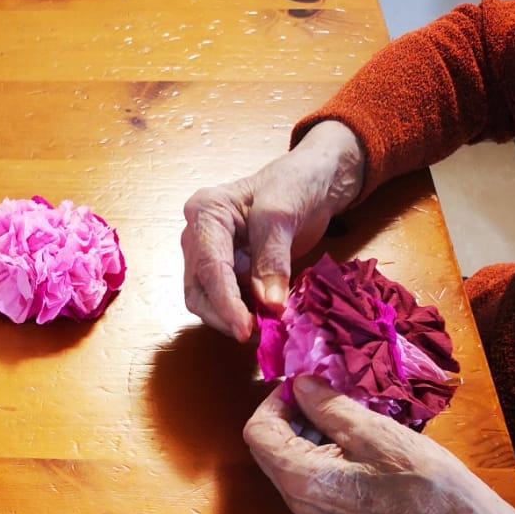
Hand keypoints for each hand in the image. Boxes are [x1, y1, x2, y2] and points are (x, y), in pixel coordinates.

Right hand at [181, 120, 365, 340]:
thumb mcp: (284, 215)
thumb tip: (269, 305)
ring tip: (267, 329)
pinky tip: (267, 321)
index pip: (208, 266)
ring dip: (234, 319)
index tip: (245, 329)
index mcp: (205, 213)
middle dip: (226, 316)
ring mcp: (211, 255)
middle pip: (199, 290)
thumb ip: (273, 260)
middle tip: (259, 334)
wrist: (315, 178)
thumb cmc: (297, 183)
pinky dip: (245, 315)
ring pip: (208, 301)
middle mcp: (198, 236)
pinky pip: (228, 300)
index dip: (225, 302)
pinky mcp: (229, 270)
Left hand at [244, 376, 514, 513]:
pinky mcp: (329, 501)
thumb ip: (328, 406)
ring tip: (340, 402)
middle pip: (267, 443)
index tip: (305, 382)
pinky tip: (349, 423)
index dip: (275, 400)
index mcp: (300, 478)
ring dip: (304, 422)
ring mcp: (311, 502)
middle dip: (289, 409)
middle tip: (323, 387)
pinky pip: (306, 463)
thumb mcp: (371, 431)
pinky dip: (317, 438)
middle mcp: (296, 495)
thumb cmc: (418, 476)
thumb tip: (301, 382)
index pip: (257, 432)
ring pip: (286, 452)